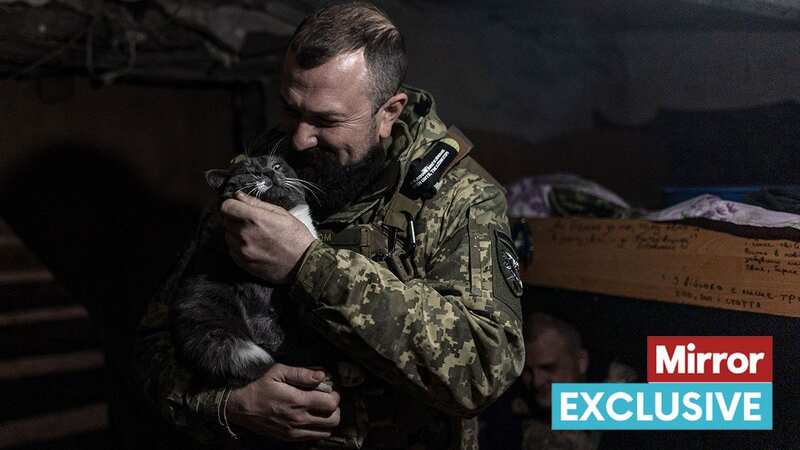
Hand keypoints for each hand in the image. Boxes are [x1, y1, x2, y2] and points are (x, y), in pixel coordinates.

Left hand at [221, 192, 314, 283]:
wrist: (303, 264)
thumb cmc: (296, 237)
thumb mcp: (281, 213)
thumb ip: (257, 203)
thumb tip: (239, 196)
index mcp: (255, 219)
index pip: (227, 206)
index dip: (231, 204)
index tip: (237, 206)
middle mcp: (245, 234)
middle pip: (225, 220)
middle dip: (234, 217)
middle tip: (249, 221)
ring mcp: (242, 250)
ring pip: (227, 235)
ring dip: (235, 232)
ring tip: (253, 234)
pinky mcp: (243, 262)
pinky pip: (231, 249)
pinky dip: (237, 245)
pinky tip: (252, 245)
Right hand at [226, 363, 340, 440]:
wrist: (242, 409)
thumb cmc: (260, 388)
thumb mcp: (278, 372)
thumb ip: (301, 373)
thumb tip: (322, 374)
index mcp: (298, 401)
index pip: (330, 404)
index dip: (335, 396)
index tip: (331, 391)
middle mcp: (299, 419)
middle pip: (333, 420)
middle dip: (335, 409)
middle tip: (328, 400)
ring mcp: (295, 431)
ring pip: (326, 431)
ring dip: (328, 420)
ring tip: (321, 410)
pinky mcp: (291, 438)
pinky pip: (314, 437)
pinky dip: (319, 429)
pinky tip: (312, 418)